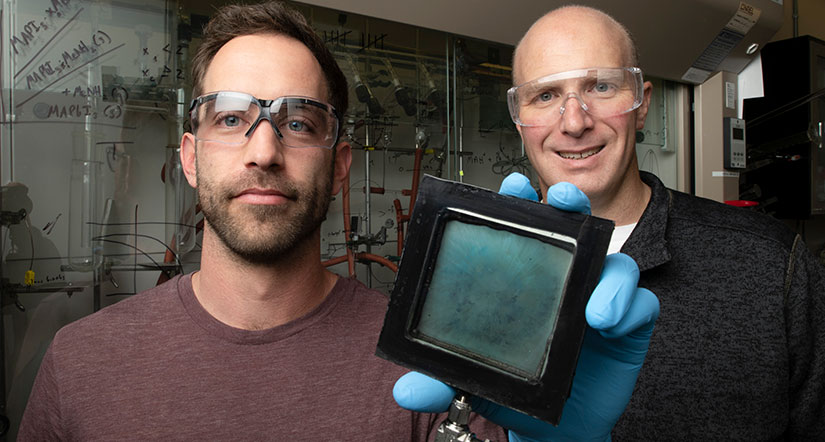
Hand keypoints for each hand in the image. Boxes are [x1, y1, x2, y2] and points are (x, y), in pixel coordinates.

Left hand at [393, 172, 658, 440]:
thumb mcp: (471, 385)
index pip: (523, 230)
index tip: (512, 187)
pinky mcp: (628, 325)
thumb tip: (408, 390)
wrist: (555, 432)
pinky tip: (608, 323)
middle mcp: (564, 281)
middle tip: (563, 200)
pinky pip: (640, 303)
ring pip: (615, 262)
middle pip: (573, 228)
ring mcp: (598, 299)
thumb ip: (442, 382)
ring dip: (608, 271)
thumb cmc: (514, 393)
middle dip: (569, 205)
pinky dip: (627, 306)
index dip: (520, 202)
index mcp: (525, 281)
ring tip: (593, 309)